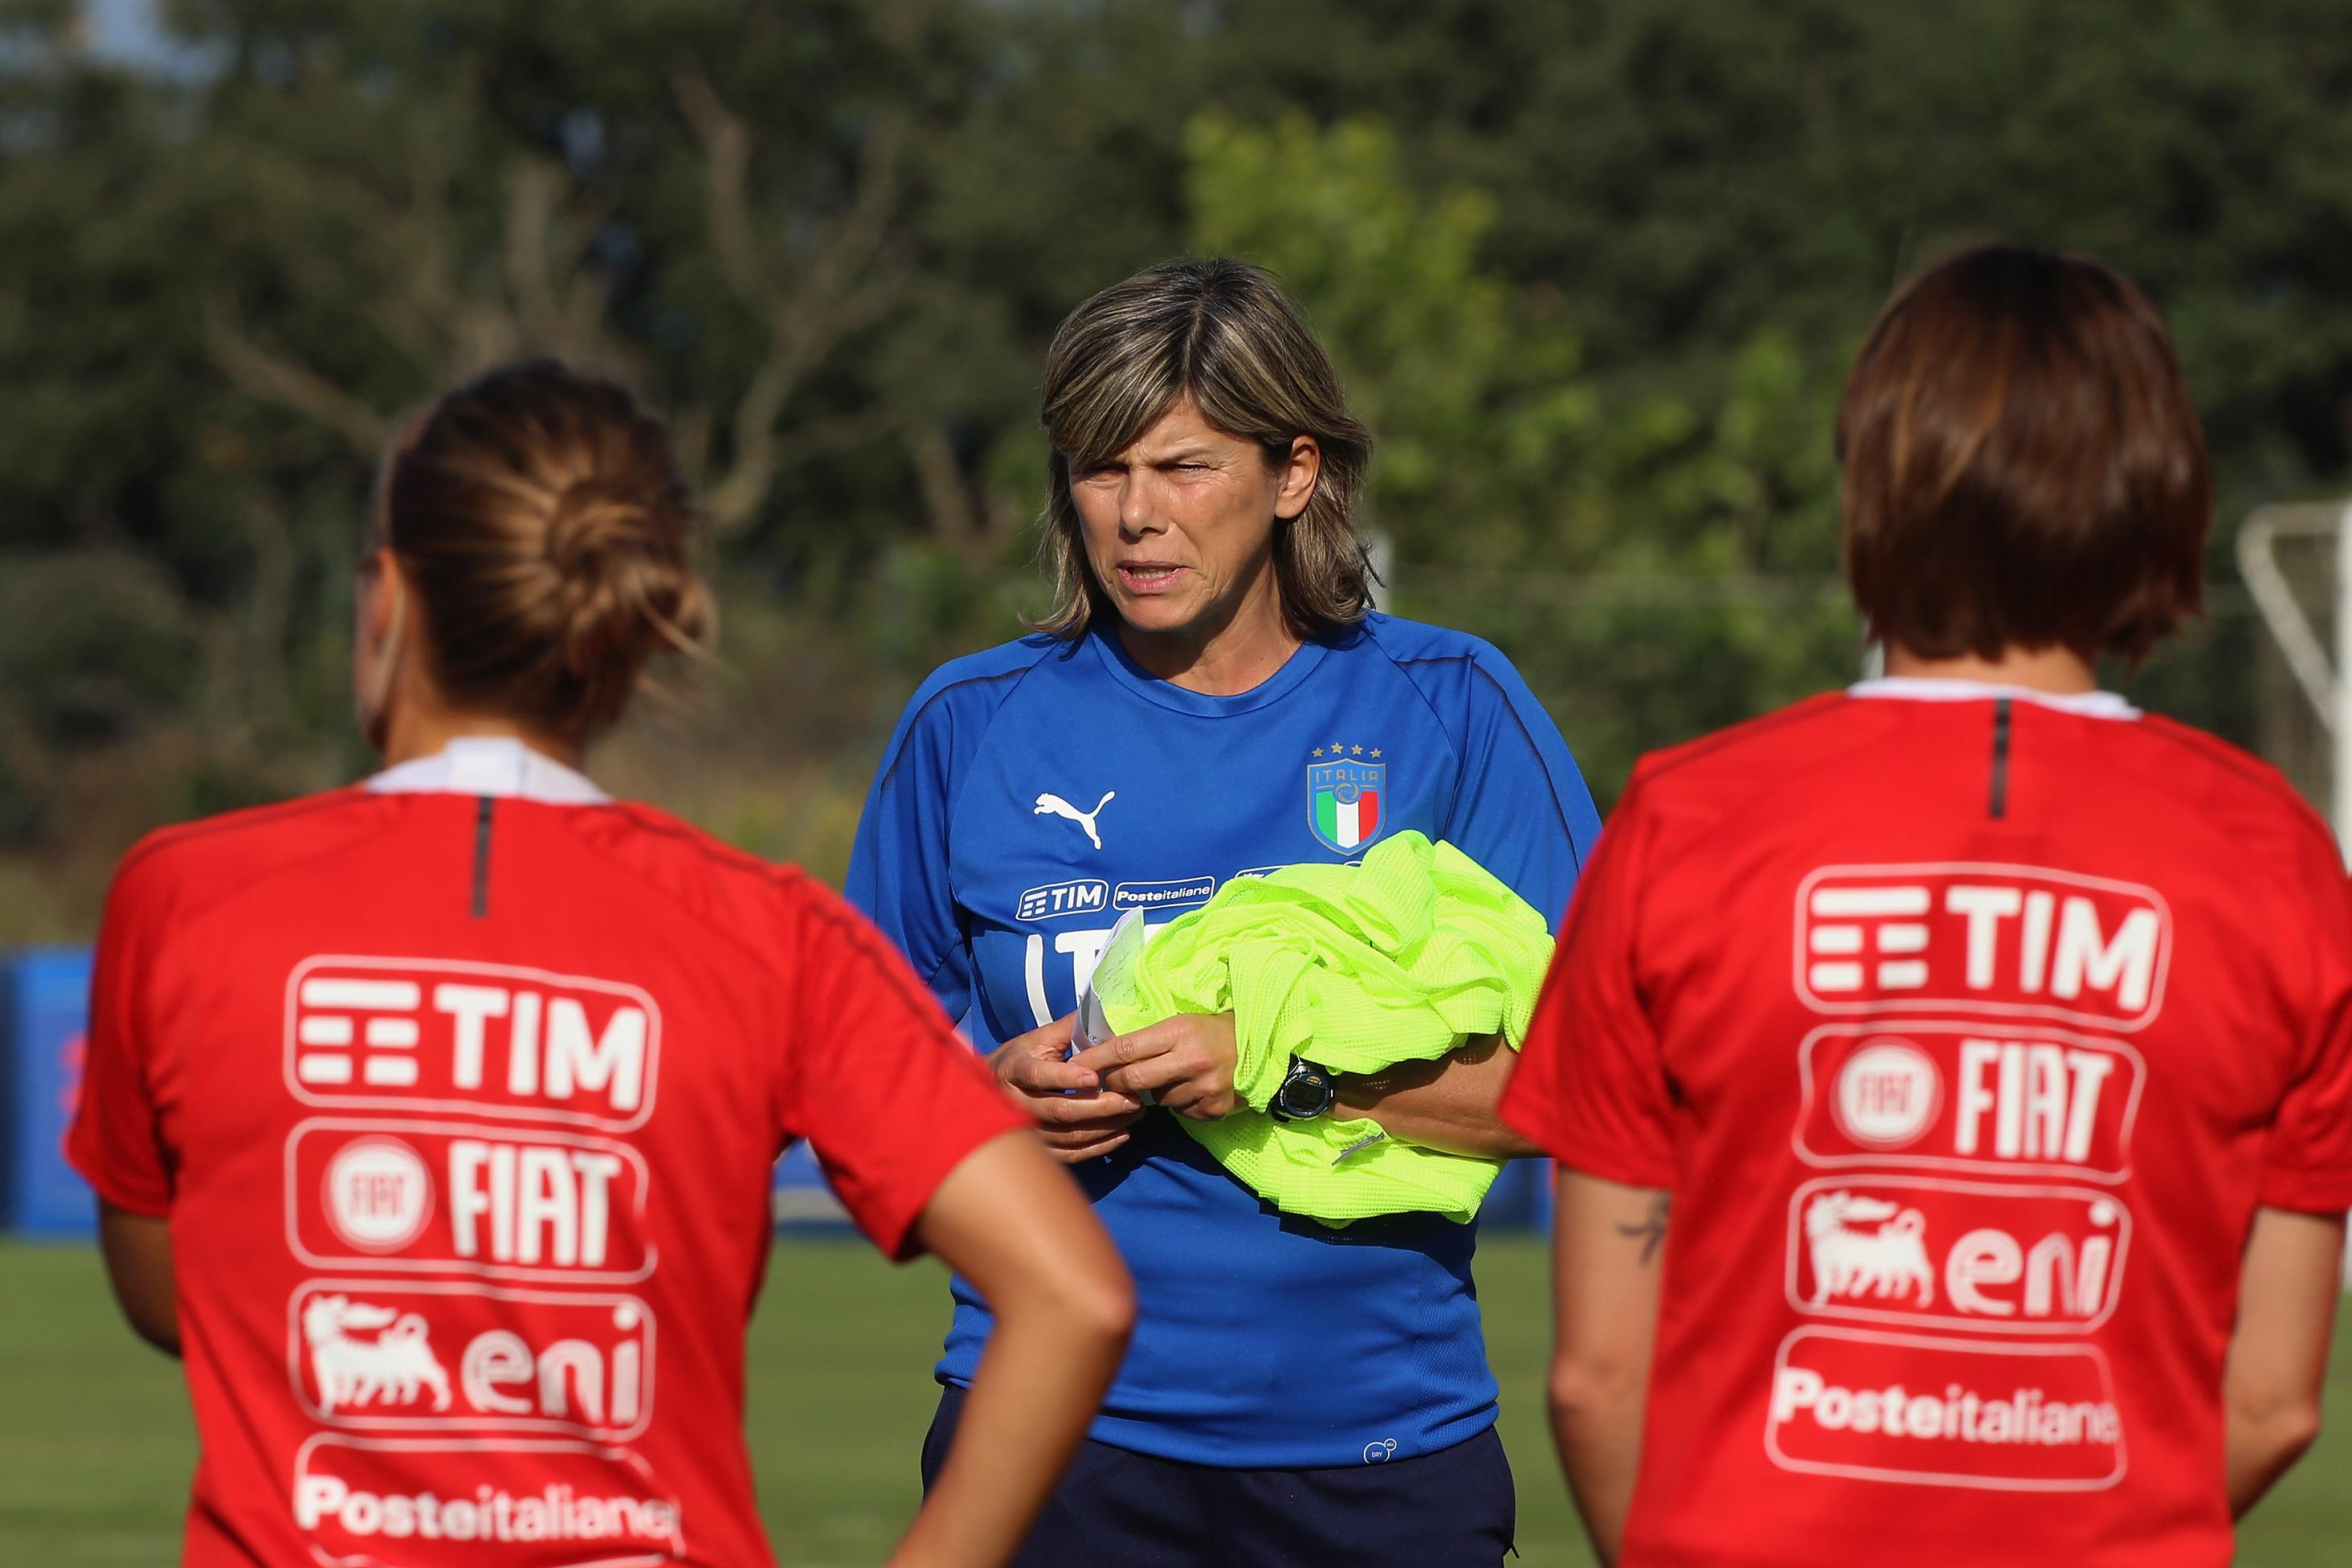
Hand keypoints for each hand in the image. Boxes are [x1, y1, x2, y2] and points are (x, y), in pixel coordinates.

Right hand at [986, 1013, 1146, 1162]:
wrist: (988, 1092)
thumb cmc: (1021, 1059)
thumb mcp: (1037, 1039)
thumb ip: (1067, 1029)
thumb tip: (1101, 1011)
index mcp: (1013, 1070)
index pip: (1039, 1076)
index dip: (1066, 1077)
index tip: (1095, 1076)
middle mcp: (1015, 1104)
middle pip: (1059, 1111)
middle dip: (1099, 1107)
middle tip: (1132, 1099)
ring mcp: (1026, 1131)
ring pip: (1068, 1136)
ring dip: (1105, 1127)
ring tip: (1134, 1113)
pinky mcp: (1038, 1149)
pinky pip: (1070, 1155)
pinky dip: (1098, 1147)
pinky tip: (1122, 1134)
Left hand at [1069, 1013, 1239, 1121]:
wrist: (1264, 1048)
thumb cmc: (1214, 1031)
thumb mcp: (1182, 1023)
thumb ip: (1150, 1040)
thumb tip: (1109, 1058)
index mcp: (1179, 1031)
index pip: (1126, 1047)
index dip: (1097, 1059)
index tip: (1076, 1066)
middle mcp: (1191, 1059)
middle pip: (1133, 1080)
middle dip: (1116, 1083)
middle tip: (1112, 1082)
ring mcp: (1204, 1087)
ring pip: (1157, 1100)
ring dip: (1157, 1093)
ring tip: (1175, 1077)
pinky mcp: (1215, 1108)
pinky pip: (1181, 1112)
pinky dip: (1181, 1104)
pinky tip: (1195, 1089)